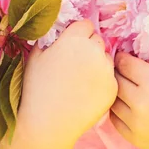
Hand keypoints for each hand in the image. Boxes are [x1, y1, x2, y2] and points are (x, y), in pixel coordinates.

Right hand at [18, 20, 117, 148]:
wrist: (46, 124)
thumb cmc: (36, 87)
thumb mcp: (36, 55)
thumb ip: (51, 38)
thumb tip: (59, 31)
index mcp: (74, 39)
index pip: (86, 25)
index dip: (78, 34)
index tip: (71, 45)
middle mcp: (94, 50)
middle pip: (97, 40)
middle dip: (88, 46)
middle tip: (75, 63)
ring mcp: (106, 70)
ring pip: (106, 58)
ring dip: (97, 63)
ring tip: (80, 79)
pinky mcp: (112, 88)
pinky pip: (110, 78)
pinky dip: (102, 82)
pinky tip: (86, 92)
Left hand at [110, 51, 148, 148]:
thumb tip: (128, 55)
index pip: (123, 63)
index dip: (123, 57)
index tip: (124, 56)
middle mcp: (141, 103)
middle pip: (116, 81)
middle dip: (118, 73)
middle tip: (123, 70)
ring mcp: (137, 124)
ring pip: (113, 101)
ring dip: (117, 92)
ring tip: (125, 86)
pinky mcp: (137, 139)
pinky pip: (116, 120)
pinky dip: (119, 110)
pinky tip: (127, 104)